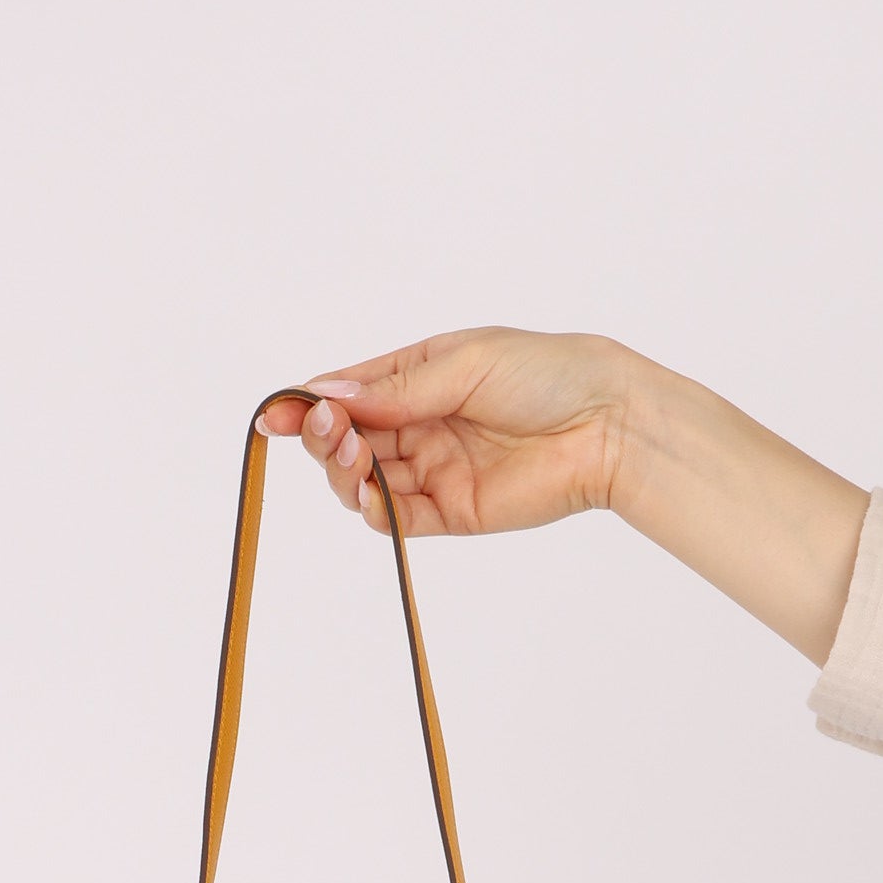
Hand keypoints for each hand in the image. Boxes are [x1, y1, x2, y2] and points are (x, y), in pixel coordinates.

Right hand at [258, 331, 636, 540]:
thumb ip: (396, 389)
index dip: (308, 405)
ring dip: (343, 471)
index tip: (275, 414)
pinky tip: (370, 492)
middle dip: (323, 437)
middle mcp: (419, 424)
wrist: (607, 424)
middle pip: (346, 440)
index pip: (348, 394)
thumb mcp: (462, 364)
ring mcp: (432, 470)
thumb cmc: (547, 374)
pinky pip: (398, 518)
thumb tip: (327, 396)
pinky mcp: (451, 511)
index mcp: (418, 378)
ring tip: (351, 455)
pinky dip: (374, 509)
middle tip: (325, 431)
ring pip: (363, 481)